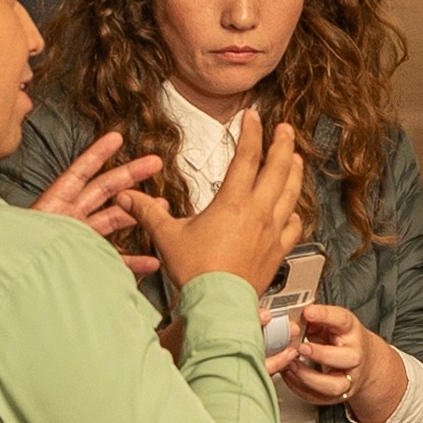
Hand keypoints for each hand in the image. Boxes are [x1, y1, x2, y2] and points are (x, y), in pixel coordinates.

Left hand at [24, 128, 168, 275]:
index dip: (99, 153)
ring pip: (113, 220)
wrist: (12, 285)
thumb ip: (52, 225)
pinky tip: (151, 261)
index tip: (117, 137)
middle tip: (155, 162)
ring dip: (138, 214)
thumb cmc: (15, 256)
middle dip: (131, 174)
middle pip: (104, 189)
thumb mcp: (30, 232)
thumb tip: (73, 223)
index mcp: (53, 204)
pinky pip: (112, 258)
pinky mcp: (84, 259)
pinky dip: (132, 260)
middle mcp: (69, 216)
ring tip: (162, 208)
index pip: (79, 172)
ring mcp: (78, 237)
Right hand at [142, 112, 308, 298]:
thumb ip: (148, 212)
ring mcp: (272, 232)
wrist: (219, 306)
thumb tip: (126, 196)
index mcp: (234, 202)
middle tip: (285, 129)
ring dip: (294, 173)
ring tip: (296, 159)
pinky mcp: (278, 252)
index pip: (247, 157)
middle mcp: (259, 213)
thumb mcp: (167, 237)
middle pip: (278, 169)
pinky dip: (294, 214)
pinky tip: (292, 211)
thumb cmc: (195, 272)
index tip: (253, 116)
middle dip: (282, 145)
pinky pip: (294, 227)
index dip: (252, 133)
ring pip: (291, 194)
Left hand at [271, 300, 394, 413]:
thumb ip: (313, 320)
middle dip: (321, 354)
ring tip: (291, 365)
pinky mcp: (338, 395)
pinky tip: (289, 375)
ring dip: (308, 377)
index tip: (308, 312)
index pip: (342, 320)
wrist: (363, 361)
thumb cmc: (341, 339)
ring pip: (333, 386)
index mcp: (352, 331)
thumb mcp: (331, 323)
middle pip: (346, 358)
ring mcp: (348, 378)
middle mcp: (355, 356)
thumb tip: (292, 319)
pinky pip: (319, 398)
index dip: (325, 315)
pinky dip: (300, 388)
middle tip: (301, 348)